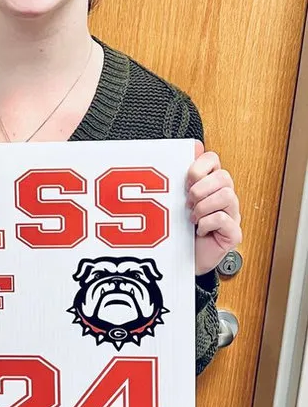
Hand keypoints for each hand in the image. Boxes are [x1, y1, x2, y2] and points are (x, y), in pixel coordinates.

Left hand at [186, 141, 241, 276]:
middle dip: (201, 188)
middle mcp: (224, 197)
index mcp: (210, 185)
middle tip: (188, 202)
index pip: (213, 159)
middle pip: (224, 177)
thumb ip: (181, 175)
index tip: (186, 182)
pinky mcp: (233, 234)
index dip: (198, 167)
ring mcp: (232, 215)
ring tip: (193, 218)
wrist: (179, 261)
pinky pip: (224, 219)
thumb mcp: (173, 200)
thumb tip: (194, 145)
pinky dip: (207, 223)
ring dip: (204, 206)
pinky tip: (200, 230)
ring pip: (227, 196)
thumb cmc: (178, 229)